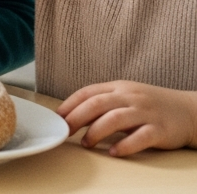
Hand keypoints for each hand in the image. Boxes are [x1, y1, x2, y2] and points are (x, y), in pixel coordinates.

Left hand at [57, 81, 196, 156]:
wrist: (189, 111)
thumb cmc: (152, 106)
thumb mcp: (126, 97)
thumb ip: (103, 103)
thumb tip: (73, 115)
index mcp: (119, 88)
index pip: (88, 92)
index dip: (70, 104)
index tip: (57, 117)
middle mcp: (131, 97)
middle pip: (97, 104)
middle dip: (77, 118)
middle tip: (65, 131)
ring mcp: (146, 112)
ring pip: (115, 119)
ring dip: (96, 132)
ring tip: (86, 144)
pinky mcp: (160, 129)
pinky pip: (140, 137)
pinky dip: (125, 145)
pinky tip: (114, 152)